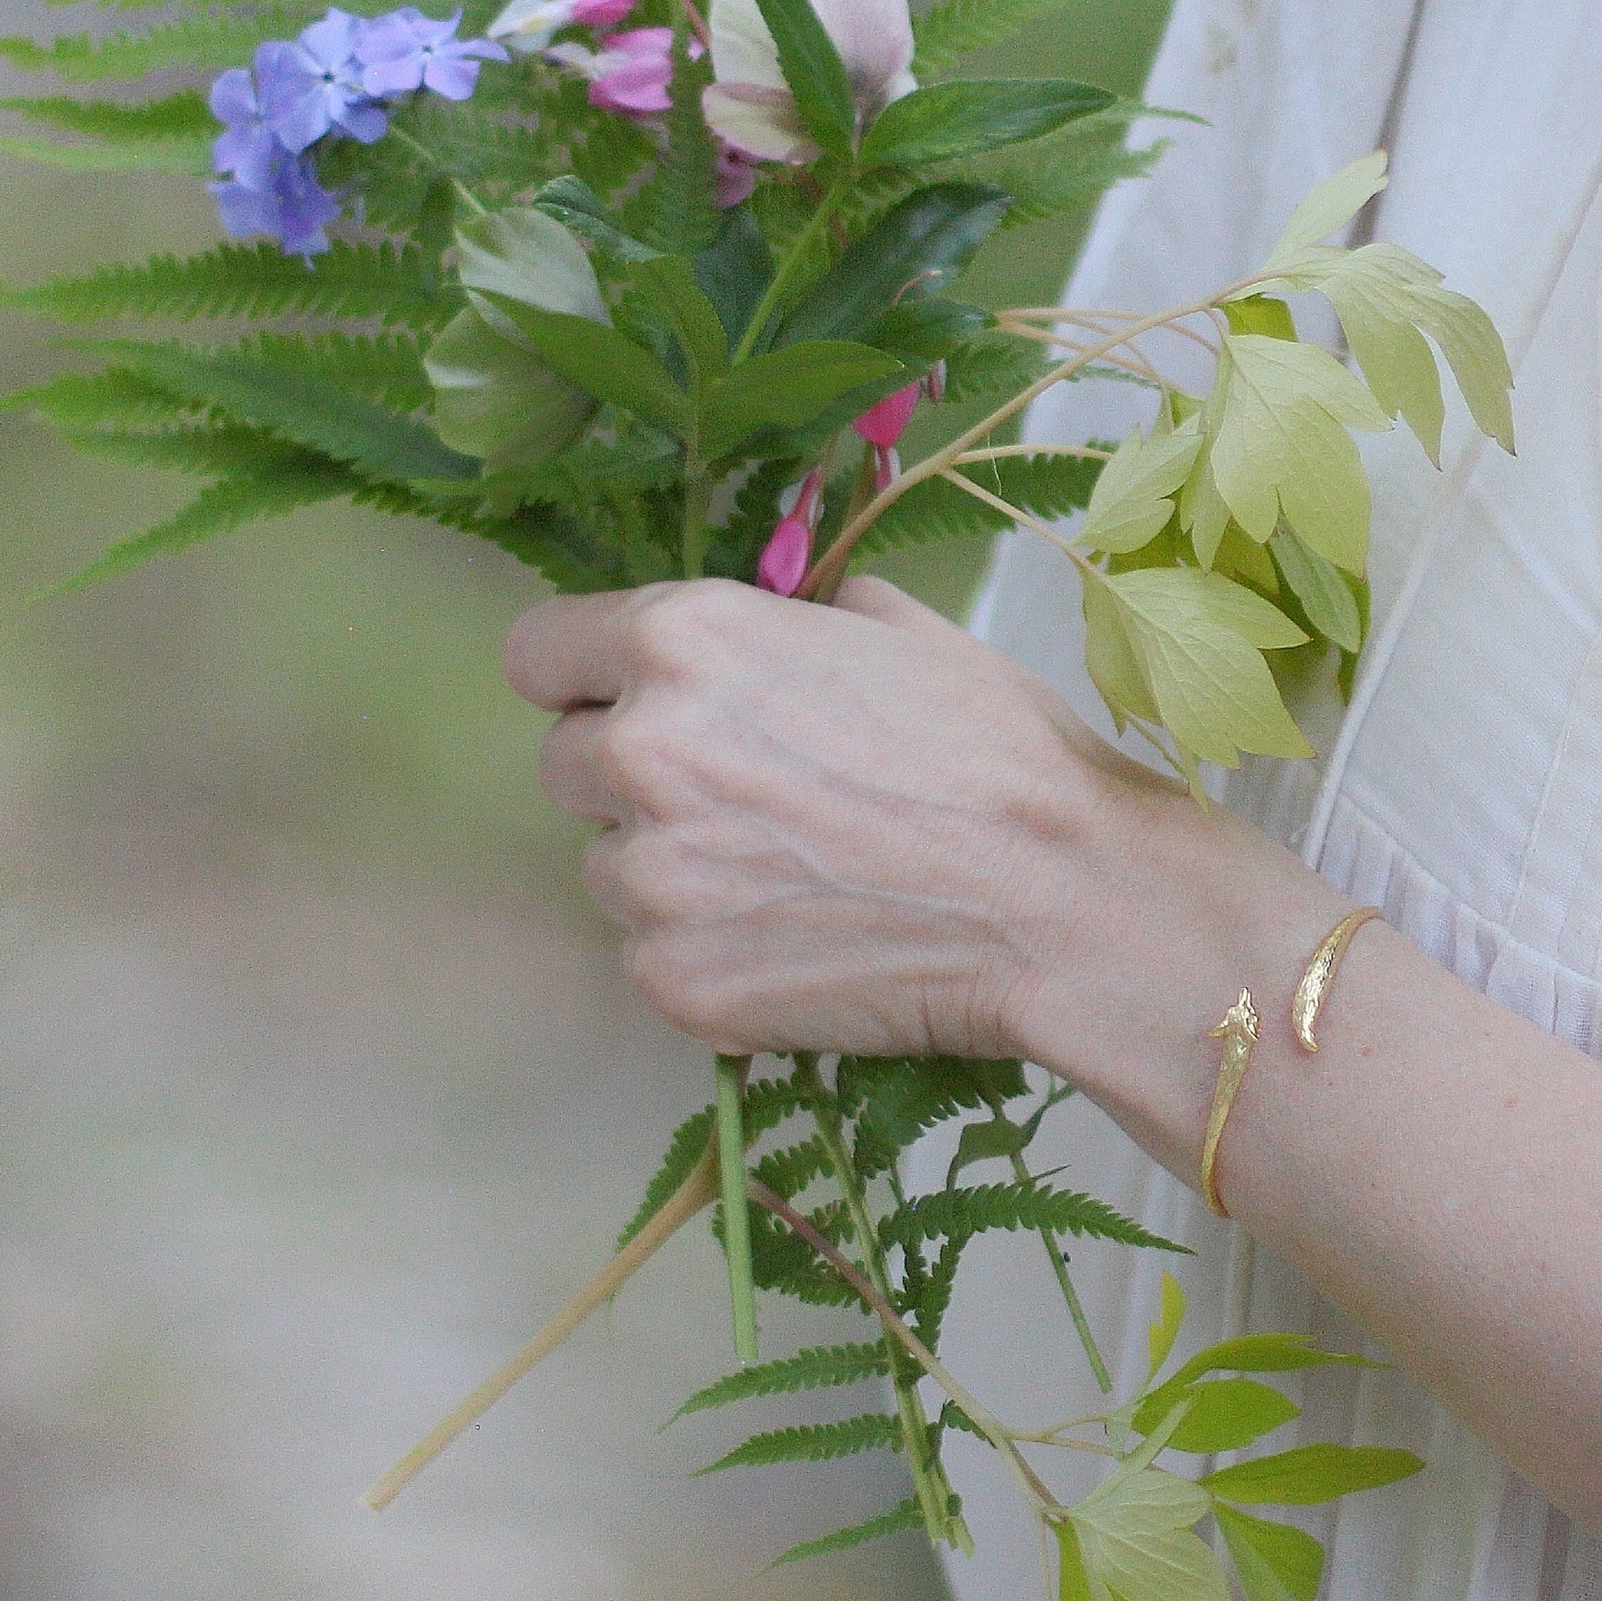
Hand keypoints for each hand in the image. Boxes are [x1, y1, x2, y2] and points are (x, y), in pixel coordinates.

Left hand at [507, 576, 1189, 1061]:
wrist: (1064, 904)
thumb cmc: (1000, 753)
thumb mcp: (899, 630)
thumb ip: (793, 621)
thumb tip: (770, 631)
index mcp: (683, 641)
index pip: (537, 653)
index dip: (585, 677)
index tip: (627, 700)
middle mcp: (641, 750)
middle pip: (562, 763)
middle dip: (632, 777)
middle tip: (740, 798)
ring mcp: (649, 877)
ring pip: (606, 865)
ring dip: (668, 868)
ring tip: (786, 876)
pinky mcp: (672, 979)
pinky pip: (650, 953)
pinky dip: (706, 950)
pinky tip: (800, 938)